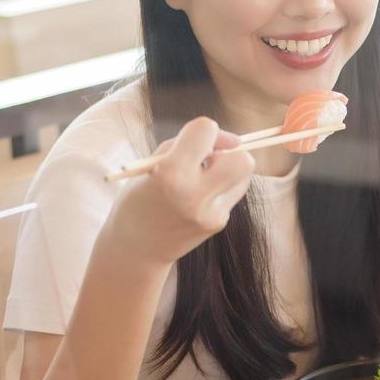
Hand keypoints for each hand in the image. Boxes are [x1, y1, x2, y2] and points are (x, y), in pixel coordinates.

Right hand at [104, 117, 254, 266]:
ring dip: (228, 170)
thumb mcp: (151, 164)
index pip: (206, 130)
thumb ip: (186, 145)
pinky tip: (197, 199)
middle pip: (242, 160)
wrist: (136, 249)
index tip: (194, 142)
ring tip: (202, 179)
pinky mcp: (217, 224)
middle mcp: (194, 194)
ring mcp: (210, 213)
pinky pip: (231, 194)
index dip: (203, 130)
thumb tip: (233, 141)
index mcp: (170, 173)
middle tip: (210, 159)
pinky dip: (219, 189)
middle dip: (231, 152)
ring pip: (243, 176)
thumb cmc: (140, 199)